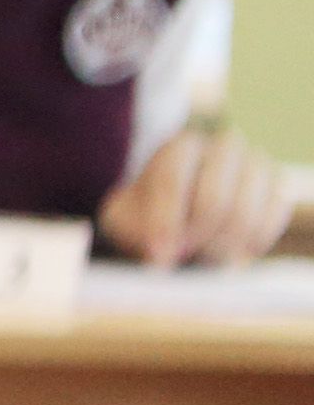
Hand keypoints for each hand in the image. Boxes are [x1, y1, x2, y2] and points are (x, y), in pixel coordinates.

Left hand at [109, 125, 295, 266]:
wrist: (186, 210)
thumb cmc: (150, 216)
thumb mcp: (126, 219)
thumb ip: (134, 231)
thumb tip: (160, 255)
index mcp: (179, 147)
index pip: (172, 182)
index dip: (165, 223)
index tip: (159, 256)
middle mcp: (222, 147)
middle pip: (214, 202)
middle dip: (197, 239)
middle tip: (185, 257)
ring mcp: (256, 163)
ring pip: (246, 215)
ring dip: (224, 247)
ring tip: (205, 258)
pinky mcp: (279, 184)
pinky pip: (273, 219)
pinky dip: (253, 243)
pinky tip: (235, 253)